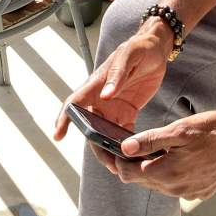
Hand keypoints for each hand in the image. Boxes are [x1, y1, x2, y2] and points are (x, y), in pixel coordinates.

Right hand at [53, 19, 174, 174]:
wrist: (157, 49)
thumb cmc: (140, 48)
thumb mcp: (130, 56)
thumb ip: (117, 74)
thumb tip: (105, 95)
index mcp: (96, 85)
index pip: (74, 104)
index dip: (64, 120)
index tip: (58, 136)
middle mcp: (101, 99)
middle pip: (91, 127)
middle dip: (97, 147)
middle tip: (110, 165)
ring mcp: (113, 107)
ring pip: (106, 134)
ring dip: (111, 150)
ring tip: (122, 168)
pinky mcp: (127, 112)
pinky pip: (123, 132)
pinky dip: (126, 145)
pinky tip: (135, 156)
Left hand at [113, 110, 215, 199]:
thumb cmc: (213, 131)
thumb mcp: (179, 130)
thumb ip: (149, 141)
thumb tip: (124, 147)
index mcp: (167, 173)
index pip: (128, 173)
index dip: (118, 161)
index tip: (114, 149)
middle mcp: (176, 189)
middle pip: (141, 180)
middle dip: (133, 165)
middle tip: (130, 147)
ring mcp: (188, 193)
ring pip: (158, 184)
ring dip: (152, 170)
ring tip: (154, 151)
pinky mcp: (199, 192)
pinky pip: (175, 186)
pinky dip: (170, 174)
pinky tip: (176, 158)